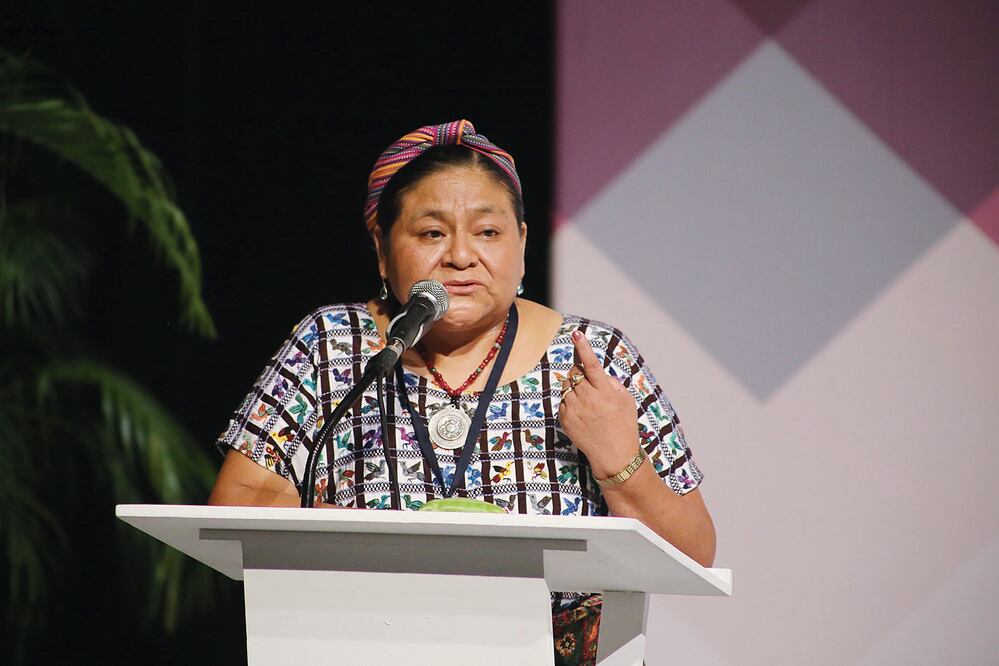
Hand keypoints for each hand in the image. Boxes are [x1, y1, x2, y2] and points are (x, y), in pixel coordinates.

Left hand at [558, 330, 640, 477]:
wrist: (614, 456)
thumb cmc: (623, 425)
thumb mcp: (626, 400)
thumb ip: (610, 382)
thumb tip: (595, 372)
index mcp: (604, 392)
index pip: (591, 365)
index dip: (584, 348)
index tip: (577, 334)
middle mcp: (588, 399)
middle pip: (574, 373)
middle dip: (580, 374)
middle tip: (590, 386)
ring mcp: (574, 409)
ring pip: (567, 386)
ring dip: (575, 388)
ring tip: (589, 404)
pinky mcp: (564, 419)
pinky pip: (563, 401)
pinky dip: (571, 403)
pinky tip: (583, 415)